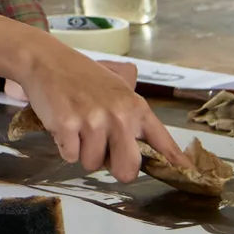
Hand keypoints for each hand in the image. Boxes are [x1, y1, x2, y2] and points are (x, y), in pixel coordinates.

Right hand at [15, 44, 186, 181]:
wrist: (46, 61)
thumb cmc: (81, 75)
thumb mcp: (116, 87)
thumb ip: (131, 115)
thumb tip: (138, 148)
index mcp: (135, 107)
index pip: (162, 140)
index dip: (175, 161)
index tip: (187, 173)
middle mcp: (118, 116)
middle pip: (127, 168)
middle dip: (116, 169)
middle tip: (104, 155)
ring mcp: (92, 122)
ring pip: (92, 164)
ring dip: (83, 153)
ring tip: (77, 129)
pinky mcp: (67, 126)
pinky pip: (69, 156)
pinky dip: (64, 147)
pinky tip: (63, 126)